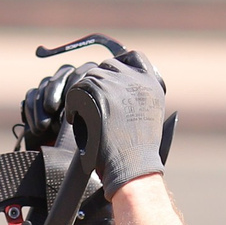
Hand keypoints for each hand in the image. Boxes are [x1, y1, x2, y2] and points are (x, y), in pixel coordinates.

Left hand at [66, 51, 175, 192]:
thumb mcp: (147, 116)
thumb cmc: (138, 152)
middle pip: (109, 65)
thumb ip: (137, 95)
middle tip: (94, 104)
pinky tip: (76, 119)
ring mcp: (118, 83)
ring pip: (91, 76)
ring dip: (85, 94)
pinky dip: (73, 104)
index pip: (134, 57)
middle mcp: (137, 78)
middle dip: (99, 83)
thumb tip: (119, 86)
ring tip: (87, 115)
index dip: (119, 64)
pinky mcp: (99, 92)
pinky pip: (77, 89)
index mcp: (152, 83)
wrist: (133, 167)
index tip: (110, 79)